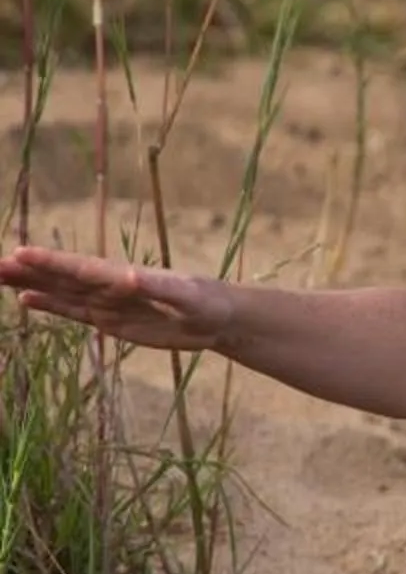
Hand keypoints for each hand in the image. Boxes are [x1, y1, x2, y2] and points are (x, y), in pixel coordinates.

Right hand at [0, 245, 235, 352]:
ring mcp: (105, 302)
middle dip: (27, 270)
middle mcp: (108, 286)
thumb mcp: (187, 296)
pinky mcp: (109, 319)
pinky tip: (27, 299)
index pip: (80, 268)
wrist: (217, 319)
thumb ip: (159, 286)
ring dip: (30, 284)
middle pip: (60, 275)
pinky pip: (73, 311)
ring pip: (60, 291)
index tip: (19, 253)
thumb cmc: (206, 302)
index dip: (50, 262)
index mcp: (122, 276)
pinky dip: (50, 304)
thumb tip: (130, 276)